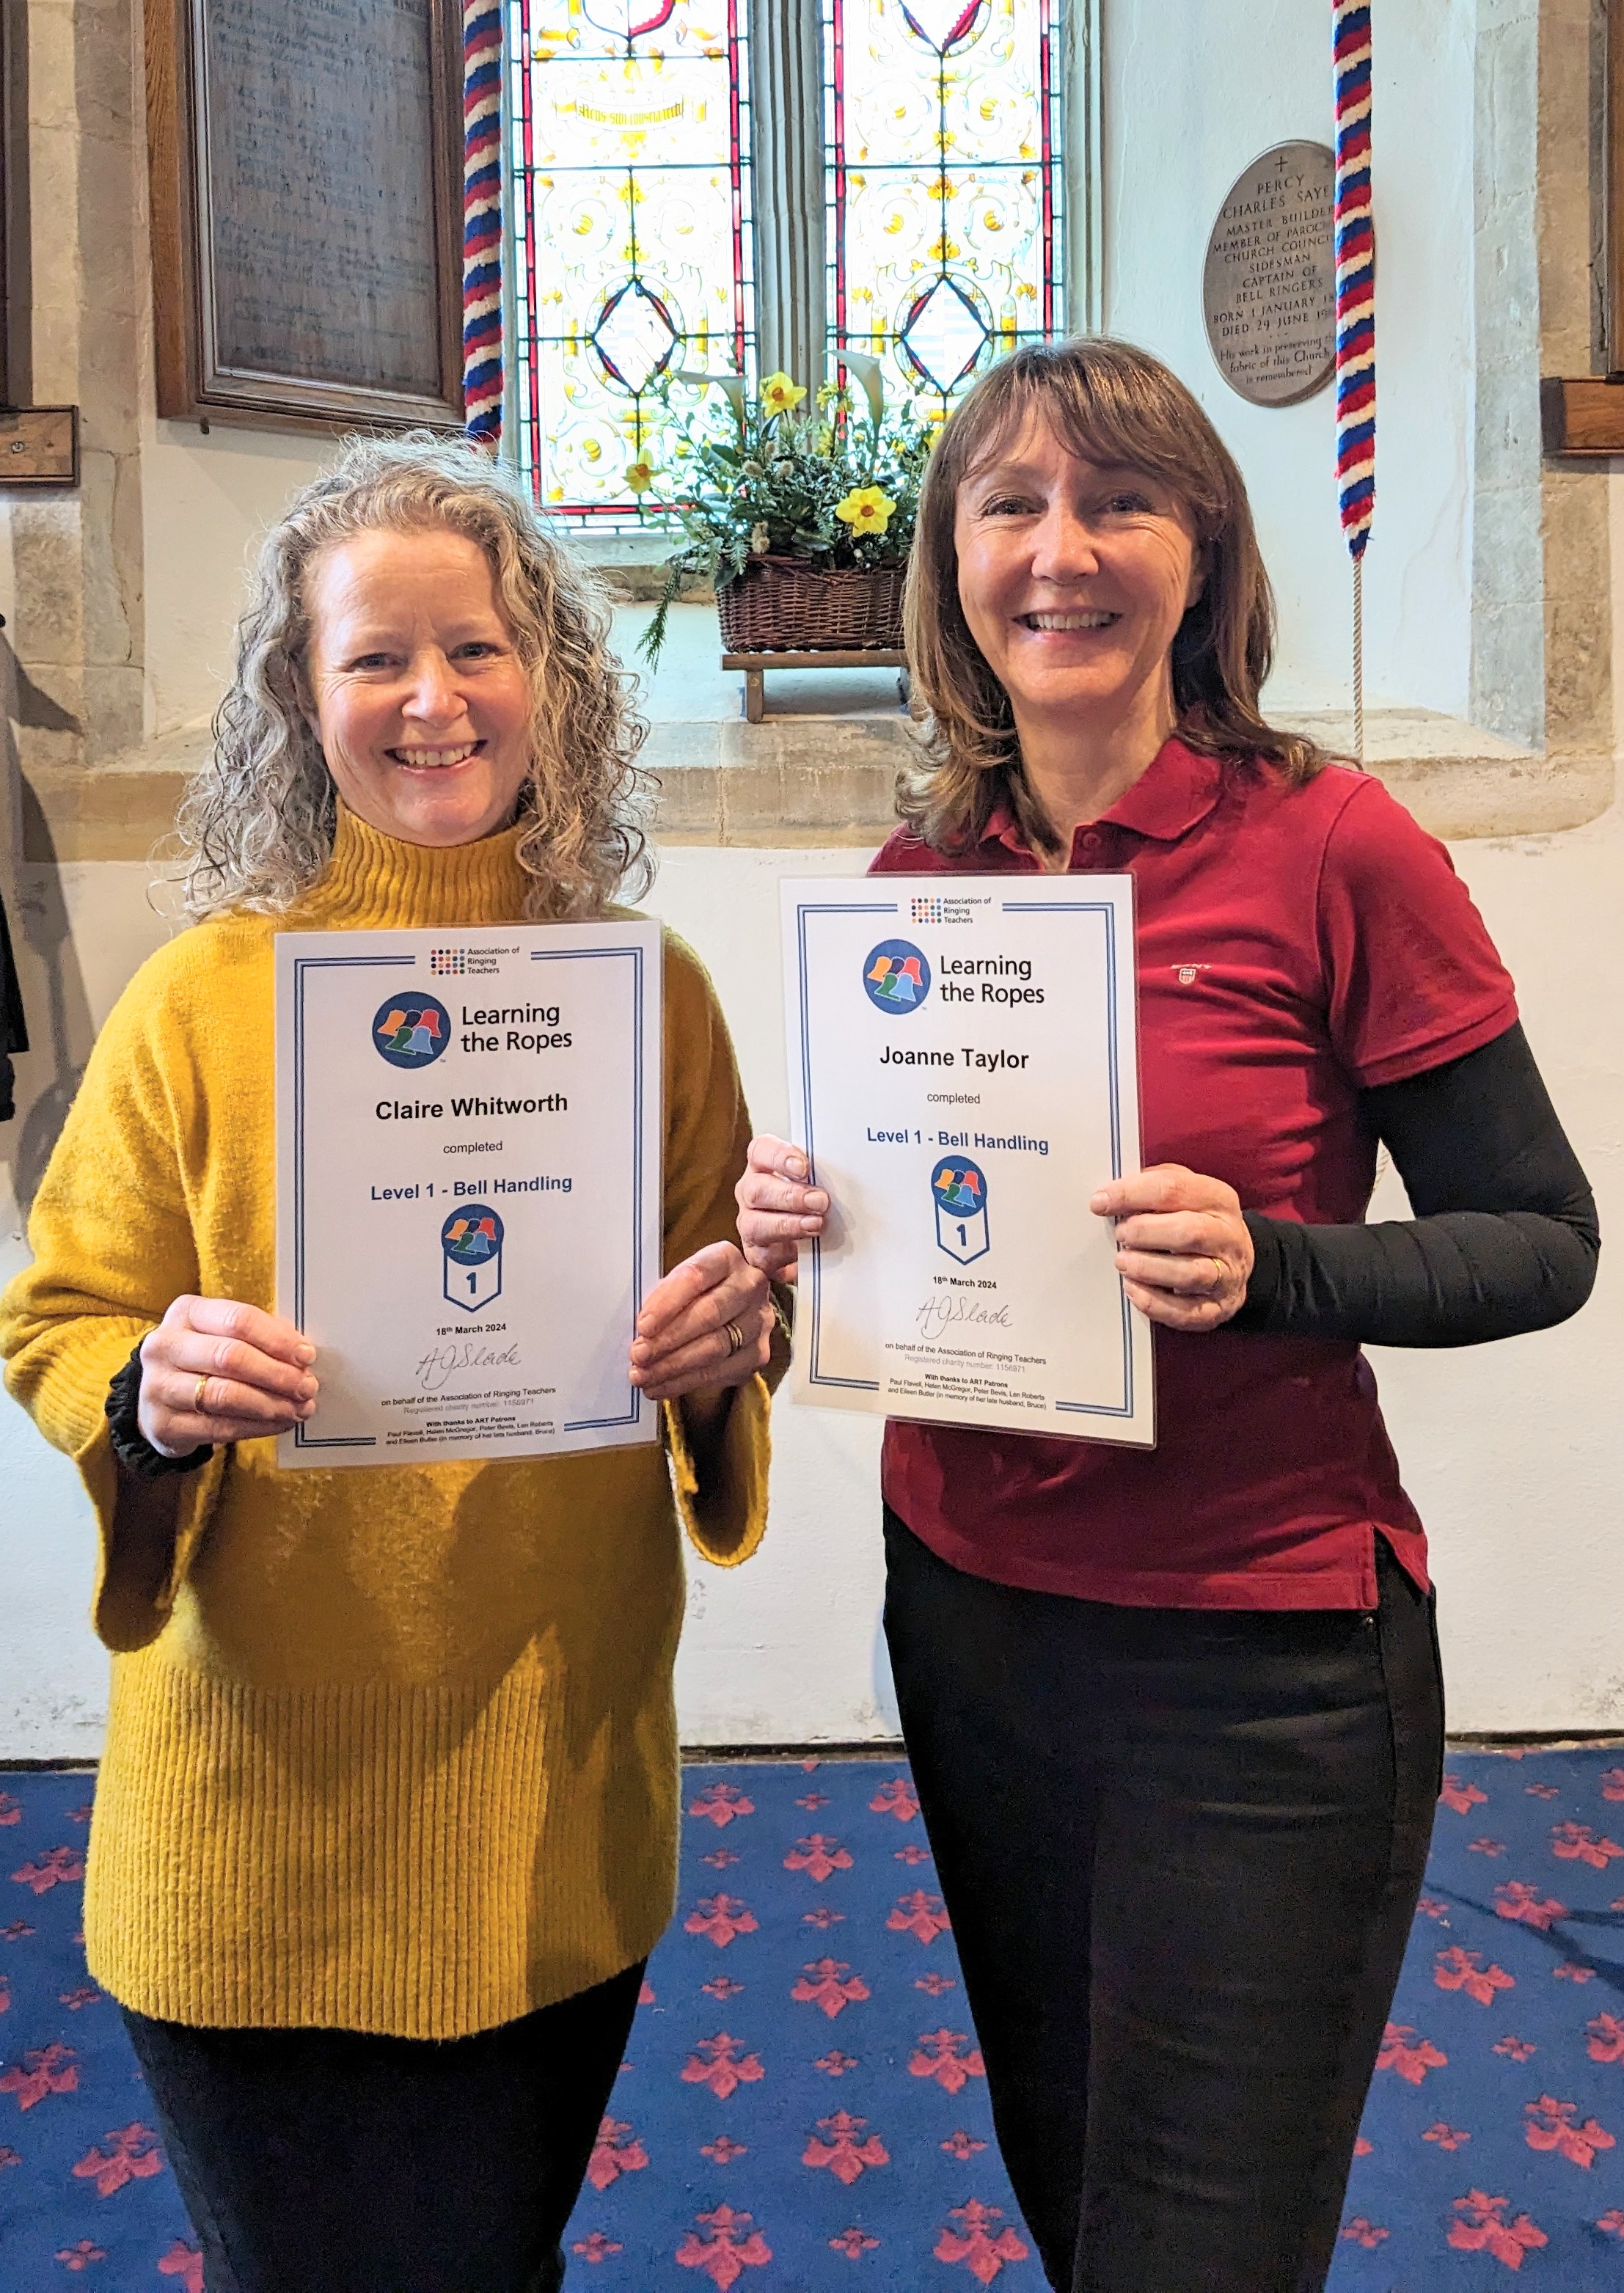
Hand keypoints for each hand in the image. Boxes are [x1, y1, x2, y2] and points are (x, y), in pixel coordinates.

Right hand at [138, 1296, 318, 1453]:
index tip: (306, 1356)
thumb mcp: (223, 1335)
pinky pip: (219, 1427)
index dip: (278, 1339)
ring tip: (299, 1409)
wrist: (158, 1399)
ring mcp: (158, 1386)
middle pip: (231, 1357)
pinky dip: (258, 1427)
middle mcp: (165, 1346)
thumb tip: (301, 1352)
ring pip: (225, 1395)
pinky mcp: (162, 1424)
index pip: (238, 1320)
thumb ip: (260, 1336)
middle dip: (278, 1374)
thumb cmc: (204, 1360)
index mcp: (186, 1313)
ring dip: (271, 1404)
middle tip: (307, 1387)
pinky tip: (280, 1423)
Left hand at [629, 1241, 772, 1401]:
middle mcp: (750, 1285)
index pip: (696, 1276)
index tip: (643, 1325)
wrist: (733, 1310)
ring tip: (643, 1375)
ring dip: (673, 1365)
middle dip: (668, 1338)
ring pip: (715, 1346)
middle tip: (639, 1355)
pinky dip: (684, 1382)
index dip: (668, 1302)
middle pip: (709, 1313)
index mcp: (725, 1258)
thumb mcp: (678, 1283)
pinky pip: (719, 1372)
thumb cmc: (696, 1293)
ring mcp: (758, 1320)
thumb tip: (640, 1332)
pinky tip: (660, 1386)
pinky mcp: (758, 1353)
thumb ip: (662, 1298)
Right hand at [735, 1135, 827, 1281]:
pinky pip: (763, 1256)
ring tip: (816, 1224)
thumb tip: (850, 1176)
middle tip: (820, 1201)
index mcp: (763, 1166)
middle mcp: (751, 1192)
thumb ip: (824, 1176)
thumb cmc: (812, 1202)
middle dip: (790, 1196)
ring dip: (788, 1225)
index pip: (761, 1151)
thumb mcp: (819, 1182)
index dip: (780, 1157)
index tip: (803, 1168)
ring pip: (755, 1224)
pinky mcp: (757, 1253)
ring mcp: (750, 1223)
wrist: (804, 1242)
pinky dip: (785, 1254)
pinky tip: (803, 1250)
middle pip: (756, 1189)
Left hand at [1091, 1164, 1252, 1331]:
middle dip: (1144, 1232)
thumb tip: (1112, 1192)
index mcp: (1218, 1200)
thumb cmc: (1199, 1223)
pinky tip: (1133, 1289)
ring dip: (1147, 1268)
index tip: (1101, 1201)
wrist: (1234, 1263)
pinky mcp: (1217, 1308)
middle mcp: (1228, 1237)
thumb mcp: (1186, 1194)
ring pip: (1189, 1273)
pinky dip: (1154, 1302)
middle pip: (1188, 1231)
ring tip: (1123, 1262)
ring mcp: (1226, 1275)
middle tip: (1120, 1234)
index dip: (1131, 1194)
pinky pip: (1185, 1311)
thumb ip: (1155, 1185)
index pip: (1175, 1189)